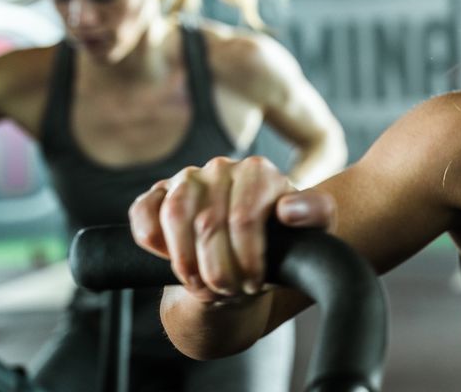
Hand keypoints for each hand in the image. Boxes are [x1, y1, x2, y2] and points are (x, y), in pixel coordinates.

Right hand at [128, 155, 335, 302]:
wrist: (250, 258)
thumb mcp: (313, 230)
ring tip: (203, 286)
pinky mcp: (158, 193)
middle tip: (229, 292)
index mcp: (258, 171)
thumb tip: (288, 211)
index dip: (246, 259)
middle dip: (218, 269)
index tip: (254, 283)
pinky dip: (152, 240)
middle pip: (208, 223)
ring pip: (174, 215)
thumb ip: (316, 213)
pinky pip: (144, 212)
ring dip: (185, 261)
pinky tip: (171, 262)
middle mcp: (221, 168)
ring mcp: (187, 178)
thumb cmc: (283, 242)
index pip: (244, 217)